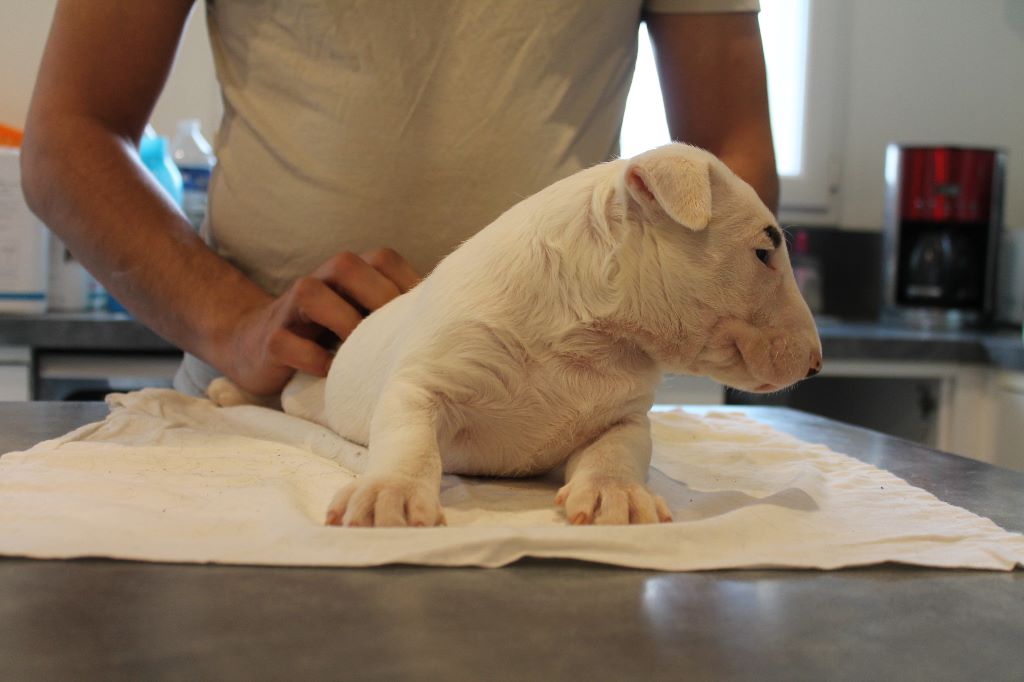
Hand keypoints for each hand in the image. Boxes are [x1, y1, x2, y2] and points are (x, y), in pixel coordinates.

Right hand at [226, 248, 420, 394]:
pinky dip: (313, 360)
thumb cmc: (327, 335)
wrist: (256, 347)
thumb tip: (453, 325)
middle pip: (346, 264)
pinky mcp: (269, 340)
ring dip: (342, 322)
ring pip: (310, 292)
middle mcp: (318, 281)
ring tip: (360, 351)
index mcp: (347, 274)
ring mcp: (289, 309)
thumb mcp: (362, 317)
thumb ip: (394, 312)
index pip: (383, 258)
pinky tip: (332, 374)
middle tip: (394, 334)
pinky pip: (286, 342)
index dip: (406, 282)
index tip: (424, 320)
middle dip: (376, 297)